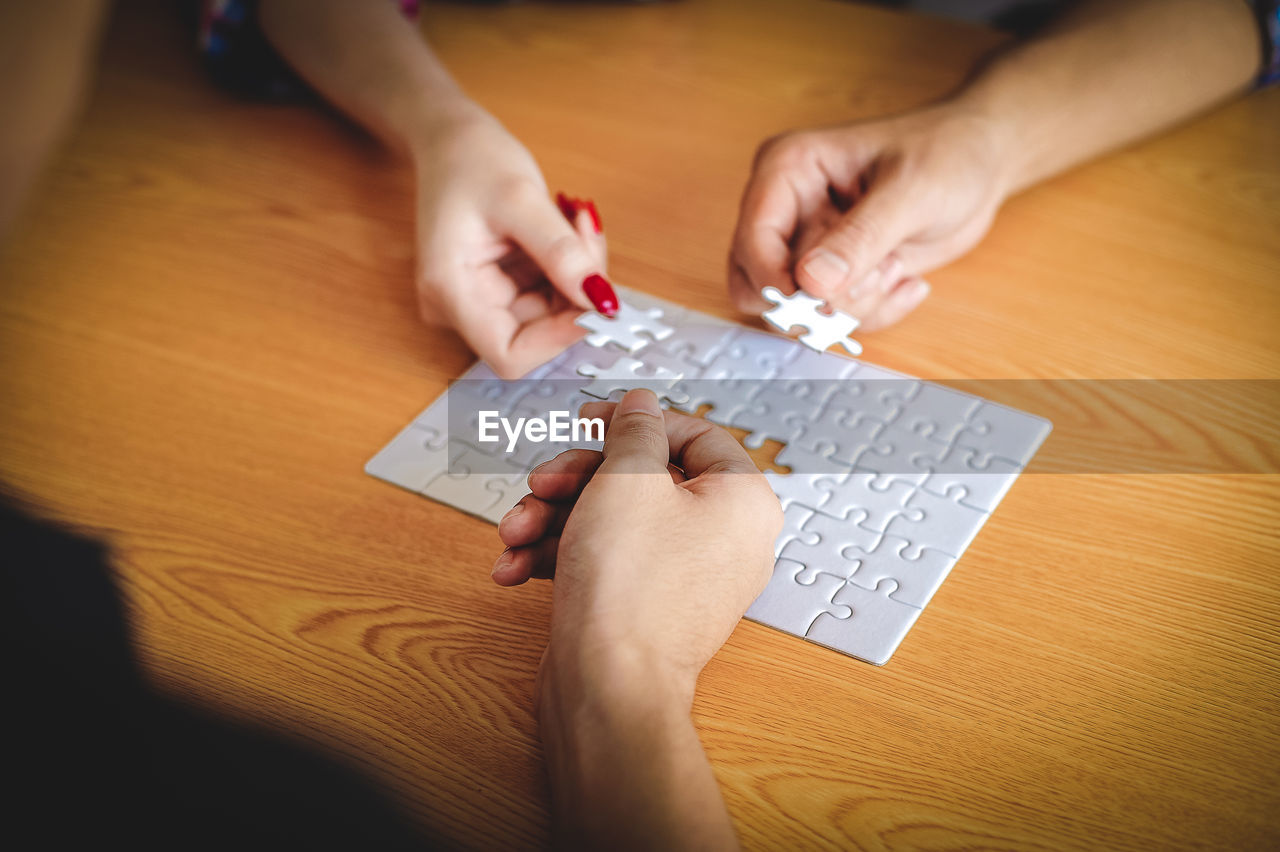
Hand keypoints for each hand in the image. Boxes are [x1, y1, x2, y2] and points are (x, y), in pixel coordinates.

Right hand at [412, 110, 615, 378]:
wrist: (450, 138)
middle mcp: (461, 306)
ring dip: (578, 275)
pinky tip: (568, 229)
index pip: (509, 355)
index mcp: (451, 292)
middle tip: (588, 234)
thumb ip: (561, 252)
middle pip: (537, 333)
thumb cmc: (470, 160)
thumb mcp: (520, 198)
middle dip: (576, 292)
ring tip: (577, 222)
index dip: (558, 338)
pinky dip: (570, 267)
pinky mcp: (500, 289)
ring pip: (550, 314)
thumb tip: (601, 300)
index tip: (596, 299)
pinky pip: (549, 295)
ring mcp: (480, 300)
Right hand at [492, 390, 781, 699]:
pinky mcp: (646, 606)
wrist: (608, 690)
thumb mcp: (626, 480)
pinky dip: (559, 556)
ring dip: (553, 518)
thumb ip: (634, 430)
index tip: (591, 421)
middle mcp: (722, 539)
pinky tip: (516, 567)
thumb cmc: (630, 588)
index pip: (695, 435)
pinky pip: (605, 560)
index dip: (636, 422)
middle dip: (576, 478)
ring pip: (613, 519)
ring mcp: (683, 576)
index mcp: (741, 501)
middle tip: (541, 482)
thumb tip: (642, 403)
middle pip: (643, 478)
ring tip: (515, 533)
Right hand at [728, 104, 1011, 329]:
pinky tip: (903, 275)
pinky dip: (873, 309)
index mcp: (790, 168)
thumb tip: (812, 282)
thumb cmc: (947, 153)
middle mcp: (788, 206)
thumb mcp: (911, 191)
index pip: (754, 236)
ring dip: (852, 304)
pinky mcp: (831, 272)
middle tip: (872, 278)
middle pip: (762, 280)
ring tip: (893, 267)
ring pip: (798, 307)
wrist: (980, 163)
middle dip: (822, 296)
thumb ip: (860, 237)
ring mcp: (807, 242)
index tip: (816, 299)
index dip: (776, 278)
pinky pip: (832, 316)